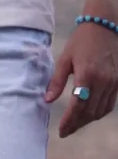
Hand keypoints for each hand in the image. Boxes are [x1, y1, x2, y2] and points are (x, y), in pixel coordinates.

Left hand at [45, 23, 117, 137]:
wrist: (103, 26)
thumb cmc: (80, 41)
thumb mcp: (65, 59)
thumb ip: (56, 81)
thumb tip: (47, 100)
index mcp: (87, 75)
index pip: (78, 106)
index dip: (69, 121)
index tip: (61, 131)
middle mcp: (103, 81)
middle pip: (90, 112)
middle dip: (77, 124)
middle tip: (65, 131)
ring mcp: (113, 83)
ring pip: (100, 111)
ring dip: (87, 121)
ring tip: (74, 125)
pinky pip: (109, 105)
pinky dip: (98, 113)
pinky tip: (88, 115)